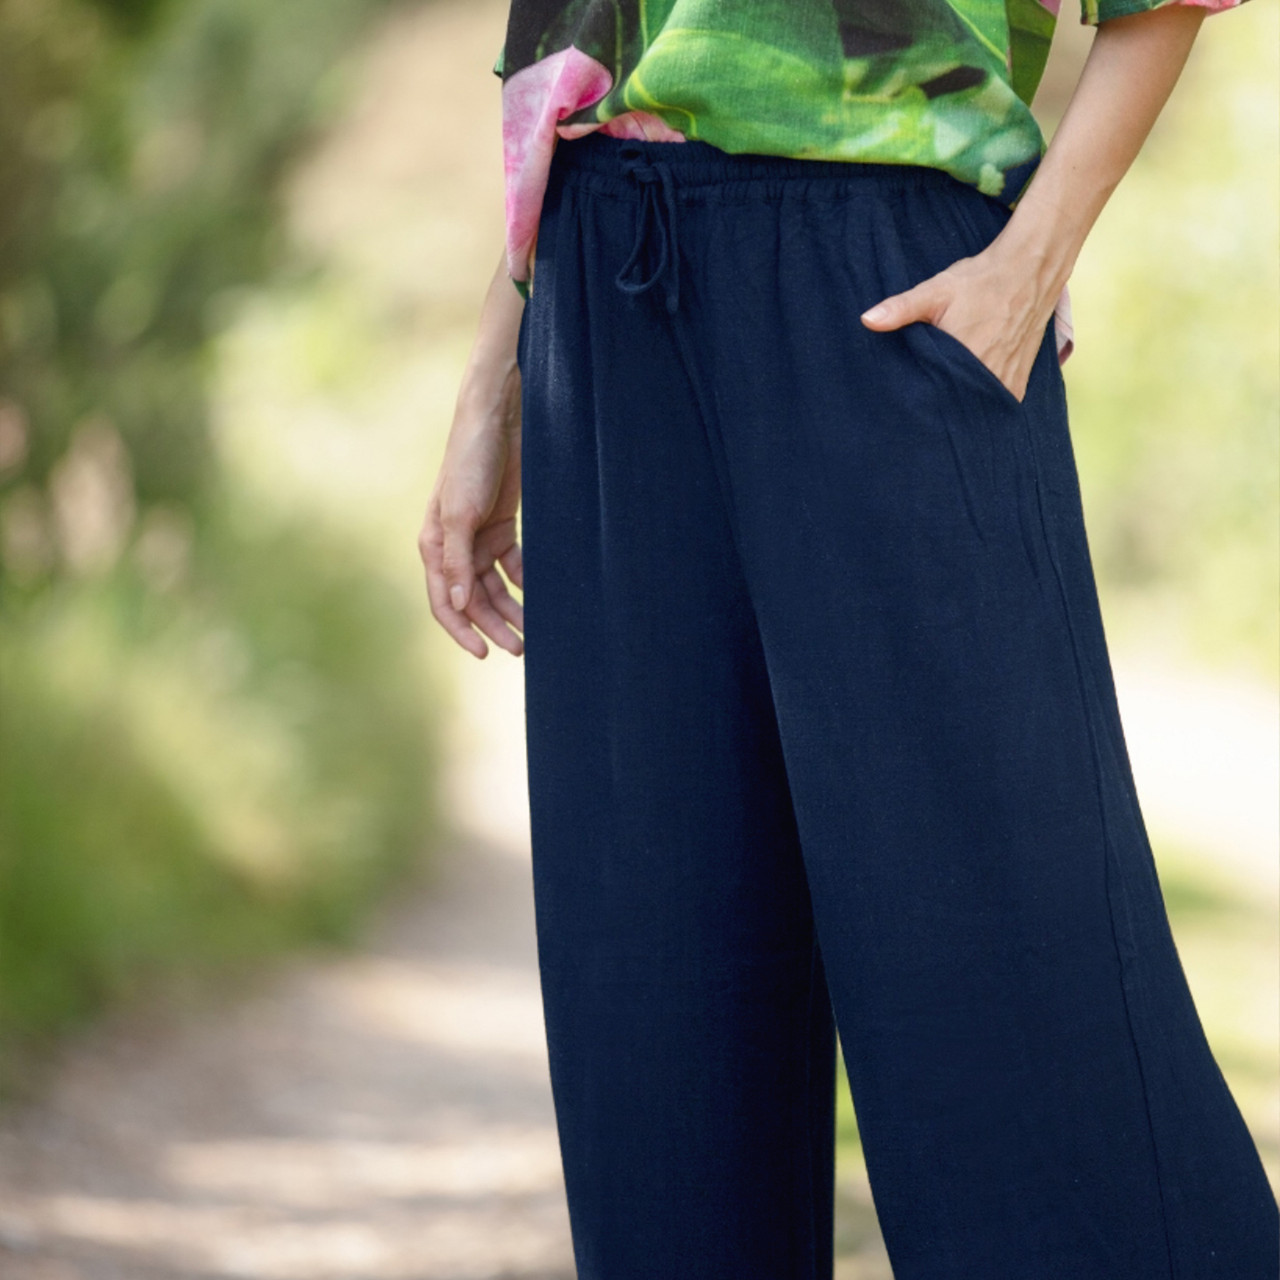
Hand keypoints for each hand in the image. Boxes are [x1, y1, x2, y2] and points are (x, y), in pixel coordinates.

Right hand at [419, 251, 526, 658]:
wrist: (500, 412)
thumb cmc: (471, 457)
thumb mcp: (460, 512)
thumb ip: (456, 561)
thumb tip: (455, 606)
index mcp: (433, 543)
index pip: (443, 601)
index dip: (461, 630)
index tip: (483, 655)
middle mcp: (454, 544)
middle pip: (472, 599)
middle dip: (494, 625)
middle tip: (521, 649)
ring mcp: (480, 534)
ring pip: (494, 586)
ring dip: (511, 609)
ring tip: (533, 631)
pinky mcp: (503, 523)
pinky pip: (513, 564)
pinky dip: (525, 581)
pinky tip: (542, 595)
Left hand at [859, 234, 1059, 403]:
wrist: (1030, 270)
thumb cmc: (979, 280)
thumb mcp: (936, 291)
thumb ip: (901, 309)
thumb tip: (866, 320)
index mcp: (963, 359)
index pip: (931, 395)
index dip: (917, 399)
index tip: (905, 400)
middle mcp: (987, 376)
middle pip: (953, 405)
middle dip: (937, 405)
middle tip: (920, 405)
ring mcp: (1005, 382)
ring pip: (975, 406)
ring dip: (960, 404)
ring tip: (944, 401)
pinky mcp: (1018, 382)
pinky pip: (995, 403)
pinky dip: (982, 401)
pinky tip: (968, 397)